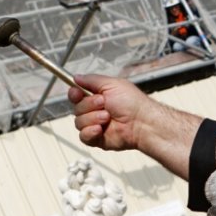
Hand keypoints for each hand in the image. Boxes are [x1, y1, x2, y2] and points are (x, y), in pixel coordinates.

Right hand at [69, 74, 202, 178]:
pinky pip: (83, 136)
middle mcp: (95, 111)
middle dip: (89, 105)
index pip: (76, 95)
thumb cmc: (132, 102)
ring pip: (78, 122)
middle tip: (104, 103)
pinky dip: (89, 132)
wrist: (141, 122)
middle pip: (76, 108)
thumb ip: (91, 80)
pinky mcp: (97, 139)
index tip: (77, 92)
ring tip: (107, 117)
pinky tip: (100, 129)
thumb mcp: (112, 84)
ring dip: (92, 118)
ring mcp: (95, 125)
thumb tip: (76, 77)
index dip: (74, 94)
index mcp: (97, 96)